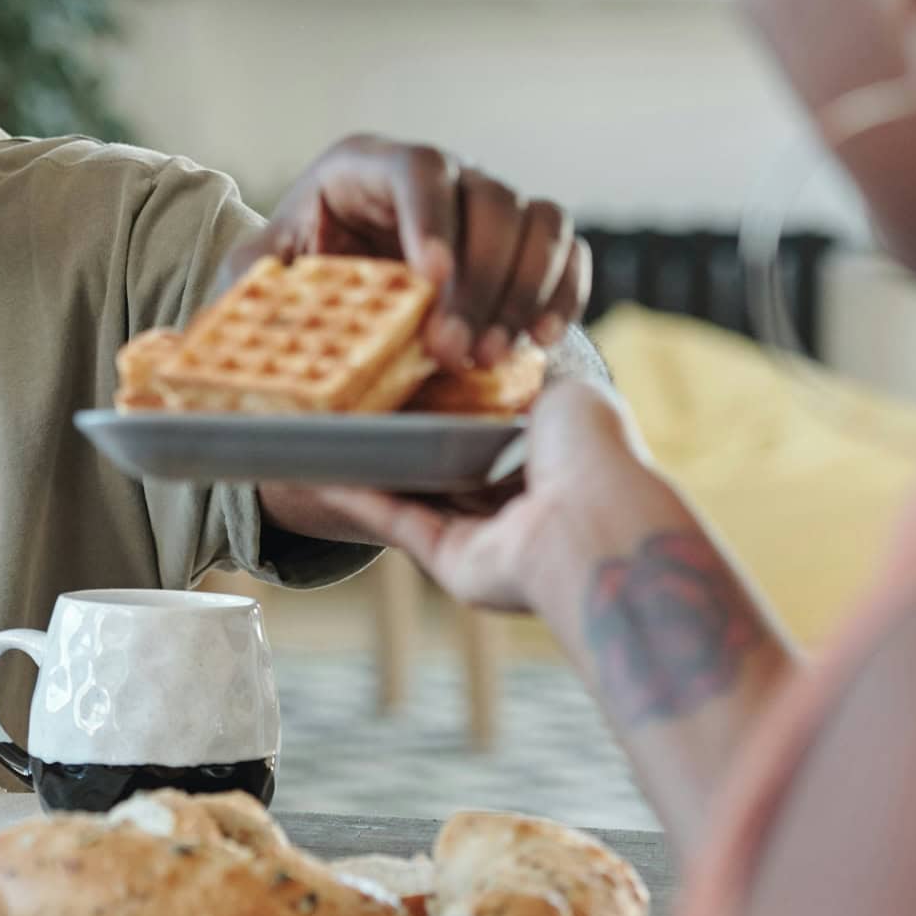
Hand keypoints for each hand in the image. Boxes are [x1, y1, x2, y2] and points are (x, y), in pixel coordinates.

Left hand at [233, 136, 590, 367]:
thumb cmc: (294, 280)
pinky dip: (563, 291)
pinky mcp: (523, 242)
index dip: (430, 219)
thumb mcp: (256, 278)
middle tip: (457, 349)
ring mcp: (487, 204)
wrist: (336, 299)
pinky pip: (564, 249)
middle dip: (478, 280)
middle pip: (487, 200)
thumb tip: (226, 324)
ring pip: (537, 221)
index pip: (416, 169)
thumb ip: (248, 287)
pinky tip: (539, 338)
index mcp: (365, 167)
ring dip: (523, 290)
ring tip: (493, 353)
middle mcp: (438, 175)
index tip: (430, 278)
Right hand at [309, 382, 659, 618]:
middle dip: (407, 440)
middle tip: (359, 401)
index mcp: (550, 462)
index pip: (490, 431)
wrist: (593, 518)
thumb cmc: (593, 451)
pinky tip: (322, 471)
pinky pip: (399, 524)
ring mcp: (484, 538)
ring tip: (328, 432)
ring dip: (373, 471)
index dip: (450, 405)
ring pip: (417, 497)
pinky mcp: (452, 562)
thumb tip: (502, 354)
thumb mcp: (568, 391)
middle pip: (449, 467)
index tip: (408, 376)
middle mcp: (517, 504)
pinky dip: (361, 499)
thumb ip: (529, 377)